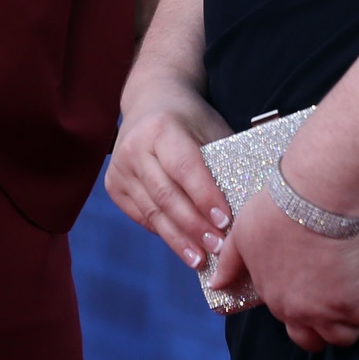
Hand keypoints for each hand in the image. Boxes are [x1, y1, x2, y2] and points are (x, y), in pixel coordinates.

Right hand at [106, 87, 233, 269]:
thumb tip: (245, 208)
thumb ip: (221, 164)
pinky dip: (164, 233)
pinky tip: (183, 247)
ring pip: (152, 212)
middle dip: (194, 226)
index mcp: (161, 127)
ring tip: (202, 259)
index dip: (205, 197)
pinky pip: (142, 216)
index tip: (226, 222)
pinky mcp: (113, 185)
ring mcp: (120, 167)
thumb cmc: (192, 119)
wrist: (151, 100)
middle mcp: (134, 146)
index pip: (185, 168)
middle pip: (166, 195)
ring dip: (179, 239)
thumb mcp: (210, 129)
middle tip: (219, 248)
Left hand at [215, 190, 358, 351]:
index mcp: (272, 296)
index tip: (312, 285)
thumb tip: (215, 283)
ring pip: (343, 337)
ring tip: (353, 291)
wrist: (310, 200)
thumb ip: (229, 262)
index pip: (287, 321)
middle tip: (335, 303)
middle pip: (313, 342)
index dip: (303, 307)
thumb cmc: (275, 210)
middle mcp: (295, 310)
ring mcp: (323, 310)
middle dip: (324, 330)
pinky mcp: (350, 301)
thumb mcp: (242, 235)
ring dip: (349, 320)